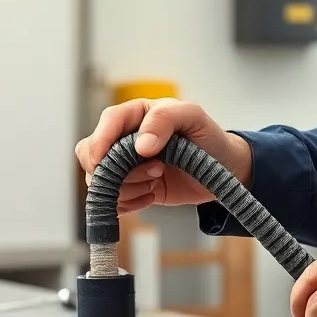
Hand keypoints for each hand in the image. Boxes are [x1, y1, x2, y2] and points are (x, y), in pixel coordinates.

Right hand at [74, 97, 252, 213]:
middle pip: (92, 154)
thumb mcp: (193, 117)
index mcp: (137, 113)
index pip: (108, 121)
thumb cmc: (208, 138)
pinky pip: (112, 200)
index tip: (103, 161)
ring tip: (157, 181)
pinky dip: (128, 203)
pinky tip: (152, 195)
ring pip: (101, 181)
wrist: (223, 170)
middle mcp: (125, 138)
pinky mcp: (131, 187)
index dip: (100, 141)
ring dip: (128, 187)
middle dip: (116, 170)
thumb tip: (141, 145)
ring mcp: (125, 165)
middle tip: (155, 170)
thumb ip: (166, 119)